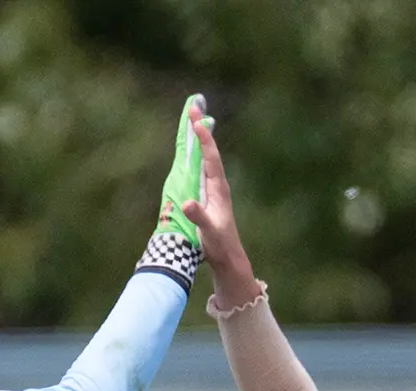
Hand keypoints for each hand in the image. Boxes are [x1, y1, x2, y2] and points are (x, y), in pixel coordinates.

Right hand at [178, 100, 253, 293]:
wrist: (228, 257)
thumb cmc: (219, 244)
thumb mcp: (208, 230)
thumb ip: (198, 215)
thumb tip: (187, 202)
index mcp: (219, 189)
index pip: (211, 157)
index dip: (203, 139)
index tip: (197, 120)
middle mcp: (217, 185)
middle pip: (208, 151)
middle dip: (199, 130)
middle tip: (192, 108)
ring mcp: (213, 190)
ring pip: (205, 158)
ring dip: (197, 140)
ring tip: (191, 120)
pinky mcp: (208, 196)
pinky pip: (200, 168)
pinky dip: (194, 154)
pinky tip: (190, 149)